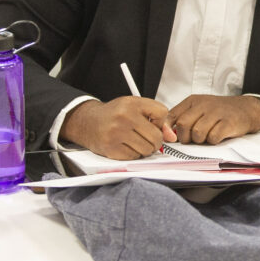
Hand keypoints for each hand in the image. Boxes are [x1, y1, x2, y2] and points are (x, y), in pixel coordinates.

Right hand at [62, 97, 176, 158]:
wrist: (88, 122)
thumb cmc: (114, 115)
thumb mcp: (134, 108)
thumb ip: (155, 118)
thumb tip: (171, 137)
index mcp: (132, 103)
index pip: (162, 113)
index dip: (161, 122)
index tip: (154, 124)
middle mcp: (124, 117)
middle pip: (156, 137)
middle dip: (156, 141)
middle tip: (149, 139)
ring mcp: (116, 133)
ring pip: (147, 150)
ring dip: (145, 149)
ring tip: (135, 142)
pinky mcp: (111, 148)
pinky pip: (134, 157)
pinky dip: (133, 154)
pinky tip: (126, 146)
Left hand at [166, 94, 259, 144]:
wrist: (246, 109)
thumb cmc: (219, 112)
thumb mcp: (199, 109)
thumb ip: (182, 118)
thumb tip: (167, 135)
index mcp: (193, 101)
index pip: (171, 116)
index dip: (168, 130)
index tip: (173, 138)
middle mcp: (203, 104)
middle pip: (182, 125)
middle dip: (185, 137)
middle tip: (193, 139)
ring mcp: (216, 113)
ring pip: (197, 133)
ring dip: (200, 140)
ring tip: (207, 136)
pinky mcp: (228, 123)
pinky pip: (213, 137)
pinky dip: (213, 141)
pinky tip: (218, 137)